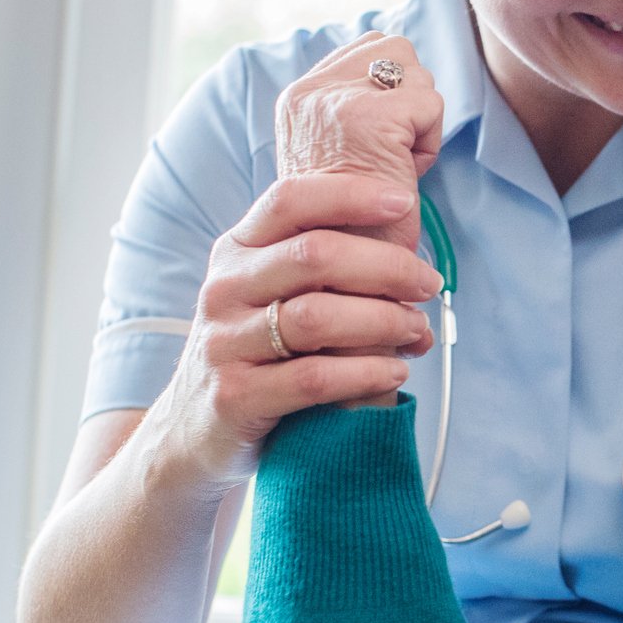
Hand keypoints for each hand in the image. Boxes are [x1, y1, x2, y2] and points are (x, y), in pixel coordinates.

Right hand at [150, 172, 442, 492]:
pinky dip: (366, 372)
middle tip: (428, 284)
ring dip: (384, 321)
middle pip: (316, 255)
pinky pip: (314, 378)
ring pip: (318, 317)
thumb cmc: (256, 351)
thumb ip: (327, 270)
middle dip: (387, 266)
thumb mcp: (271, 295)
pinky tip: (395, 372)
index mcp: (237, 251)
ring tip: (417, 332)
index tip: (403, 203)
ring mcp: (224, 342)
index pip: (290, 201)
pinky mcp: (234, 396)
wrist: (193, 428)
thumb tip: (417, 270)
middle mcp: (225, 289)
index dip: (349, 195)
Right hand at [274, 30, 446, 254]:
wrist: (337, 283)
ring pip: (416, 78)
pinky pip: (430, 107)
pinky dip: (429, 147)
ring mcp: (334, 102)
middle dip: (410, 100)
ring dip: (418, 127)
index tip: (386, 138)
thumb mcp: (343, 165)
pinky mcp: (369, 119)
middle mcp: (307, 93)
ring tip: (392, 172)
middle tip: (394, 158)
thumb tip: (403, 81)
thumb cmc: (351, 232)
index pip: (365, 50)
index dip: (393, 87)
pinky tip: (402, 181)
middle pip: (392, 49)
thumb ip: (358, 121)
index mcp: (297, 100)